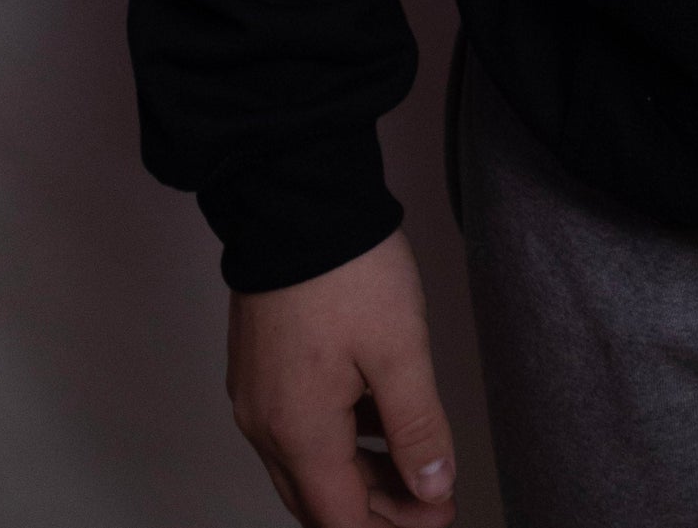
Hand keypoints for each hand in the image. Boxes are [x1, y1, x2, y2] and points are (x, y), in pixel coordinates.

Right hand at [227, 228, 458, 527]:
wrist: (297, 202)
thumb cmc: (347, 270)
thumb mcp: (400, 350)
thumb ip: (417, 426)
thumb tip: (433, 486)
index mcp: (298, 431)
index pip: (340, 520)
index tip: (439, 516)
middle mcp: (266, 425)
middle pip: (320, 499)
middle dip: (378, 510)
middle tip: (433, 501)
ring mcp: (257, 395)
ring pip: (308, 464)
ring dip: (360, 476)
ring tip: (415, 464)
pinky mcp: (260, 367)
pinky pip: (298, 427)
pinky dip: (340, 439)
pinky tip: (378, 423)